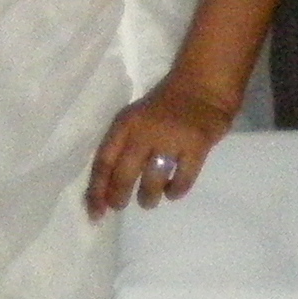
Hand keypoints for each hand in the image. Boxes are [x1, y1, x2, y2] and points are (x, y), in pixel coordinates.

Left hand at [86, 77, 236, 216]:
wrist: (202, 85)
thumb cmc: (164, 107)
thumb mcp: (135, 119)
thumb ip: (121, 149)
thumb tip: (106, 190)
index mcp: (125, 124)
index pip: (103, 162)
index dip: (96, 191)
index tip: (95, 213)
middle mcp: (144, 132)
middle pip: (124, 174)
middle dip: (119, 197)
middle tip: (120, 206)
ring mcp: (171, 139)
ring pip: (152, 181)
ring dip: (147, 197)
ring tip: (148, 201)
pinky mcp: (196, 145)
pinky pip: (182, 179)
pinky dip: (175, 190)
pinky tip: (172, 191)